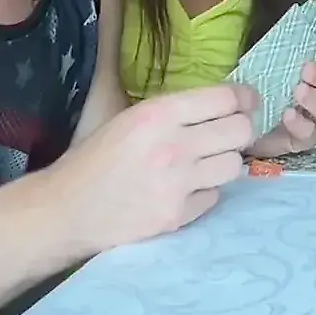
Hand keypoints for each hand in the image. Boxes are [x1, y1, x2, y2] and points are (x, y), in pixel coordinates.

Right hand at [36, 83, 260, 256]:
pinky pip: (214, 197)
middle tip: (231, 134)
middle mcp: (173, 146)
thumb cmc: (96, 158)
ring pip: (234, 166)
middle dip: (242, 130)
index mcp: (158, 114)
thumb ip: (176, 111)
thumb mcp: (131, 118)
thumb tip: (227, 102)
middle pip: (240, 131)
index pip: (225, 98)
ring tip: (204, 164)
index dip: (244, 98)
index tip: (249, 102)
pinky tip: (183, 191)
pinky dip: (204, 193)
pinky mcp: (176, 216)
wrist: (66, 209)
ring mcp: (177, 184)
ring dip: (225, 163)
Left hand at [248, 32, 315, 157]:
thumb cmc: (261, 84)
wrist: (242, 119)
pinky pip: (309, 132)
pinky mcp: (306, 138)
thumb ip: (281, 48)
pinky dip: (300, 123)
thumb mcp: (268, 61)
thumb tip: (284, 29)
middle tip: (308, 70)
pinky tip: (288, 115)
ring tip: (298, 92)